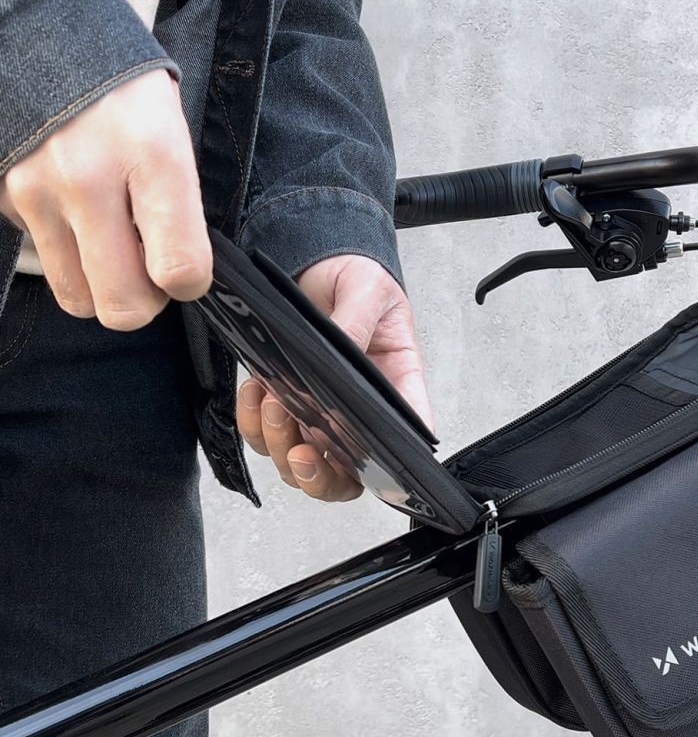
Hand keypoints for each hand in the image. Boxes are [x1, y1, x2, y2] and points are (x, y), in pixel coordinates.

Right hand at [0, 69, 211, 329]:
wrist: (38, 31)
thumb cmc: (125, 92)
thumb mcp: (172, 133)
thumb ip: (179, 207)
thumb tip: (183, 278)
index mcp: (154, 154)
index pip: (178, 268)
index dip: (190, 284)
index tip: (187, 270)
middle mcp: (89, 177)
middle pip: (122, 306)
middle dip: (144, 303)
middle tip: (149, 272)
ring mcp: (36, 189)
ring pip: (79, 298)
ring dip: (102, 287)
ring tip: (113, 247)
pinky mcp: (2, 197)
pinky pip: (46, 262)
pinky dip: (66, 254)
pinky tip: (76, 215)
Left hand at [237, 254, 432, 501]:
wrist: (318, 260)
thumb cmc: (357, 275)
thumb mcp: (368, 288)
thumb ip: (356, 321)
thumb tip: (339, 355)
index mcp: (396, 387)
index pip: (403, 442)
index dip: (391, 471)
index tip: (364, 468)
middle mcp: (358, 410)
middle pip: (347, 473)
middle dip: (321, 476)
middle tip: (302, 453)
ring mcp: (320, 411)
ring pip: (301, 462)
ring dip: (281, 446)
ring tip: (274, 405)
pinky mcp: (284, 400)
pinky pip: (265, 434)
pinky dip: (254, 424)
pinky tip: (254, 394)